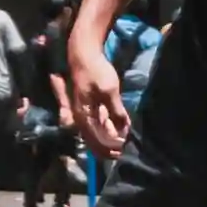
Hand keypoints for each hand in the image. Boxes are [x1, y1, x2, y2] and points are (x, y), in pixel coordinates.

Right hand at [66, 33, 129, 157]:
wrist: (84, 55)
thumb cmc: (96, 71)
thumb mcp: (110, 91)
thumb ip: (117, 111)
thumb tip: (125, 128)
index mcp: (84, 116)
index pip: (97, 140)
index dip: (110, 147)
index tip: (123, 149)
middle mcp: (81, 118)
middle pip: (94, 141)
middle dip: (109, 148)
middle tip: (123, 151)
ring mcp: (84, 113)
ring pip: (96, 133)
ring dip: (109, 138)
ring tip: (123, 141)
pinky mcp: (89, 107)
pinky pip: (97, 124)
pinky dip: (108, 128)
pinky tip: (119, 128)